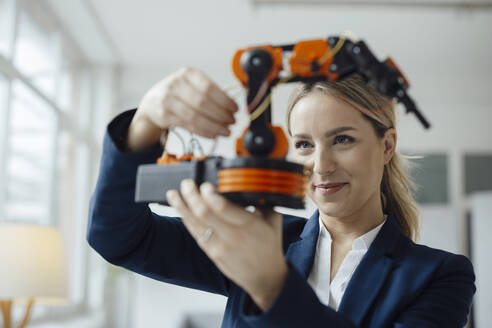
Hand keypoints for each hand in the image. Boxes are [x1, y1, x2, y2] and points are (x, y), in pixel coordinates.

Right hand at [127, 67, 237, 151]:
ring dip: (214, 126)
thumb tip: (233, 107)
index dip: (225, 101)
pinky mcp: (164, 115)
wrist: (152, 101)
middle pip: (203, 102)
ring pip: (195, 116)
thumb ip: (210, 93)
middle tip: (232, 122)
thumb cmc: (179, 93)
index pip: (209, 88)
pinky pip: (188, 125)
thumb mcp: (192, 84)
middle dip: (221, 115)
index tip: (235, 109)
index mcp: (188, 73)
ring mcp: (168, 99)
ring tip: (225, 131)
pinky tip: (213, 134)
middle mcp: (176, 84)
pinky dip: (204, 132)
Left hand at [166, 179, 288, 310]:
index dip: (210, 195)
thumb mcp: (273, 220)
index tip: (205, 185)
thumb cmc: (269, 246)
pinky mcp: (212, 253)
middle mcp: (233, 236)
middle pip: (205, 214)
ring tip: (173, 193)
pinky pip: (196, 233)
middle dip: (192, 196)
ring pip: (196, 224)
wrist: (265, 277)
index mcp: (250, 225)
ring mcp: (220, 246)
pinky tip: (180, 209)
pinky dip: (186, 219)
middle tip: (187, 183)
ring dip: (182, 207)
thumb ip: (263, 201)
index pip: (224, 208)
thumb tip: (252, 182)